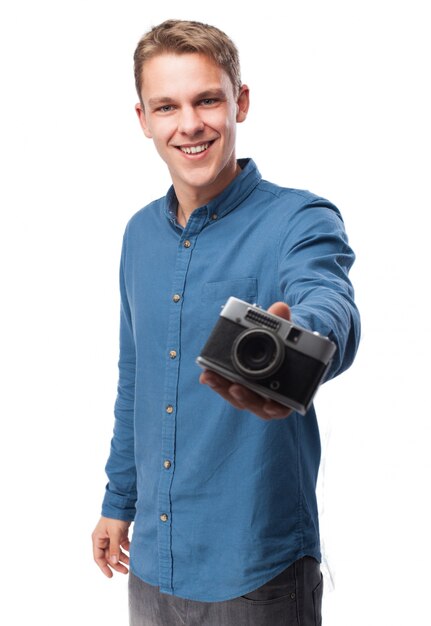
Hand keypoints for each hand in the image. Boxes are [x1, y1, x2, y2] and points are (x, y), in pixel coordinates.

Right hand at [92, 516, 130, 577]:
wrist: (122, 503)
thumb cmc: (114, 517)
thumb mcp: (114, 533)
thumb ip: (114, 548)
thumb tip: (113, 561)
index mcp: (98, 538)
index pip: (98, 557)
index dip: (104, 567)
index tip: (111, 575)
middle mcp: (103, 538)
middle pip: (108, 556)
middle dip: (116, 564)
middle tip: (125, 571)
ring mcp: (111, 536)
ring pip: (116, 551)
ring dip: (122, 558)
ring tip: (130, 564)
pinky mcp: (119, 533)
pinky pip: (122, 545)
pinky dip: (126, 549)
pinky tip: (132, 552)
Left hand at [199, 301, 292, 419]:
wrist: (278, 346)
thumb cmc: (286, 345)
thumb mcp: (286, 332)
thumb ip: (283, 323)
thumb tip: (280, 307)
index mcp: (289, 392)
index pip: (282, 407)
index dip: (276, 408)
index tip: (270, 405)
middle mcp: (269, 398)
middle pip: (256, 405)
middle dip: (244, 397)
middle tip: (235, 387)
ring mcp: (251, 393)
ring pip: (238, 397)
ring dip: (223, 388)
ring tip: (211, 377)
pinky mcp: (237, 386)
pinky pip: (226, 387)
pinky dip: (217, 382)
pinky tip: (206, 374)